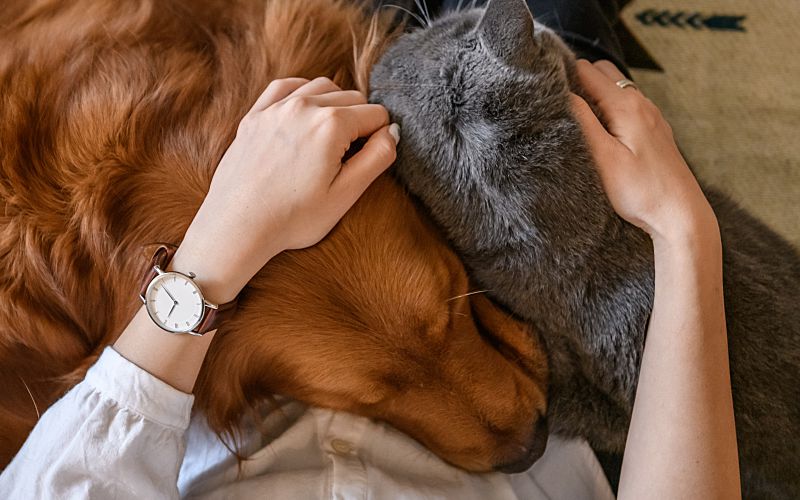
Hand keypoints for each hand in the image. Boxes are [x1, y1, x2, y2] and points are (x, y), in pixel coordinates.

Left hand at [172, 77, 399, 302]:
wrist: (237, 227)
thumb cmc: (293, 218)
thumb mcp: (346, 194)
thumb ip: (377, 158)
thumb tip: (392, 131)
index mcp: (331, 125)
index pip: (376, 114)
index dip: (380, 137)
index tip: (367, 160)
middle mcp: (304, 106)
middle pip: (352, 97)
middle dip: (360, 121)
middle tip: (351, 156)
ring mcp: (276, 108)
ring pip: (321, 87)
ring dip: (335, 105)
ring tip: (331, 138)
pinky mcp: (255, 116)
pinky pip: (287, 87)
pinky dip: (303, 93)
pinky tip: (306, 113)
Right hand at [570, 60, 715, 242]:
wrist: (680, 214)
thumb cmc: (640, 191)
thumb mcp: (603, 158)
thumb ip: (582, 121)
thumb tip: (562, 94)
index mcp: (626, 105)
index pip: (586, 70)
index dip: (563, 75)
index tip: (545, 92)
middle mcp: (641, 103)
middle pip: (602, 72)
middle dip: (578, 80)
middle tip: (559, 105)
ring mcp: (651, 116)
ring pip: (616, 88)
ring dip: (594, 95)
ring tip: (576, 120)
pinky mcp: (654, 130)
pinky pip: (627, 106)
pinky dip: (610, 109)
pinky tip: (602, 133)